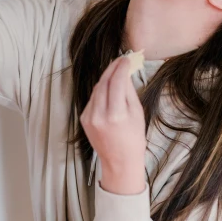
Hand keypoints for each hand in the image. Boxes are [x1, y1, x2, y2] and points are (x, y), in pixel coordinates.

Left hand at [80, 56, 145, 194]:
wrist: (119, 161)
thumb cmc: (133, 138)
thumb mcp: (137, 113)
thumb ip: (128, 91)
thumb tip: (125, 72)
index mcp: (115, 115)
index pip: (116, 82)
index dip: (121, 67)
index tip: (126, 59)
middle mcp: (99, 115)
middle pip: (103, 82)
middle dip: (112, 69)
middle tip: (121, 60)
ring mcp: (89, 117)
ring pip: (96, 89)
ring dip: (106, 78)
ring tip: (117, 72)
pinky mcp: (84, 119)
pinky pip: (92, 99)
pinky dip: (101, 91)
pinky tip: (109, 88)